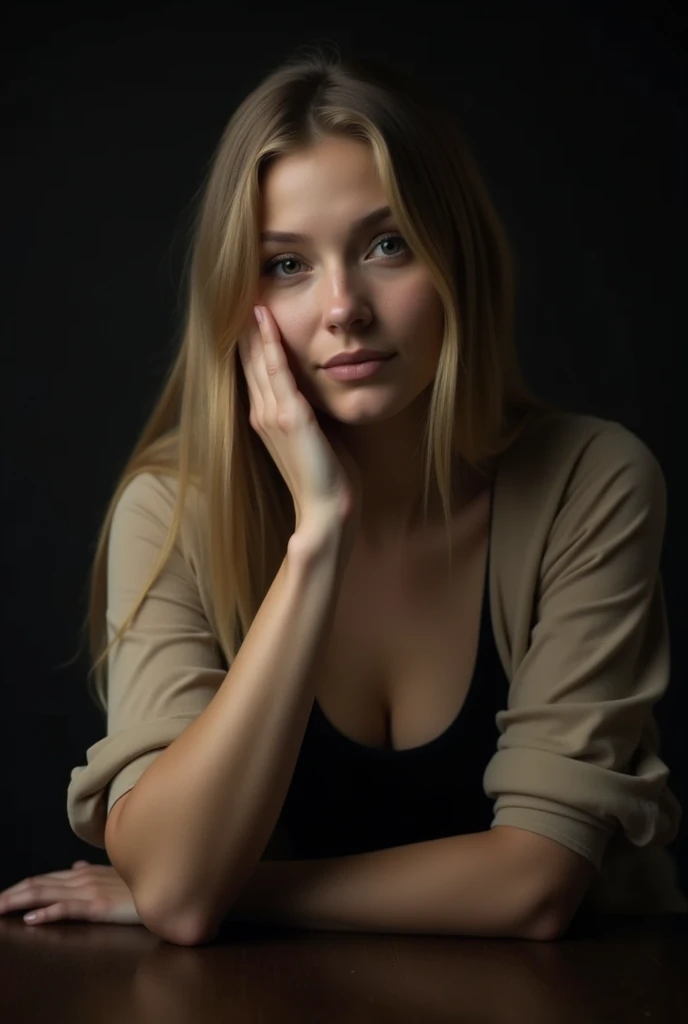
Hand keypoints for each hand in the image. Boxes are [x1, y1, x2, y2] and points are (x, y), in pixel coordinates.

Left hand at [0, 860, 141, 925]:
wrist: (168, 886)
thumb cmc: (142, 881)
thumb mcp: (115, 873)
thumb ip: (93, 871)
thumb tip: (76, 867)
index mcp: (84, 873)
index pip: (44, 878)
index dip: (20, 886)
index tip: (2, 895)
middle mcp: (83, 878)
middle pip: (38, 884)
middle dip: (11, 894)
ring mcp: (90, 892)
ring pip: (46, 894)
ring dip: (19, 902)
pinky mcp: (99, 906)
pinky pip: (68, 909)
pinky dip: (47, 913)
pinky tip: (31, 920)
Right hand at [237, 305, 361, 536]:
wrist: (327, 510)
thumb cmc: (327, 477)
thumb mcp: (314, 436)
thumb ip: (307, 411)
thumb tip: (314, 390)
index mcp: (265, 418)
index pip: (254, 369)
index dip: (250, 339)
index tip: (248, 308)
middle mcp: (262, 413)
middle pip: (248, 359)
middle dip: (245, 325)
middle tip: (239, 288)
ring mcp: (273, 415)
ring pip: (258, 359)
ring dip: (253, 325)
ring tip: (247, 291)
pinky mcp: (290, 417)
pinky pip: (277, 371)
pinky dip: (270, 343)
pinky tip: (265, 318)